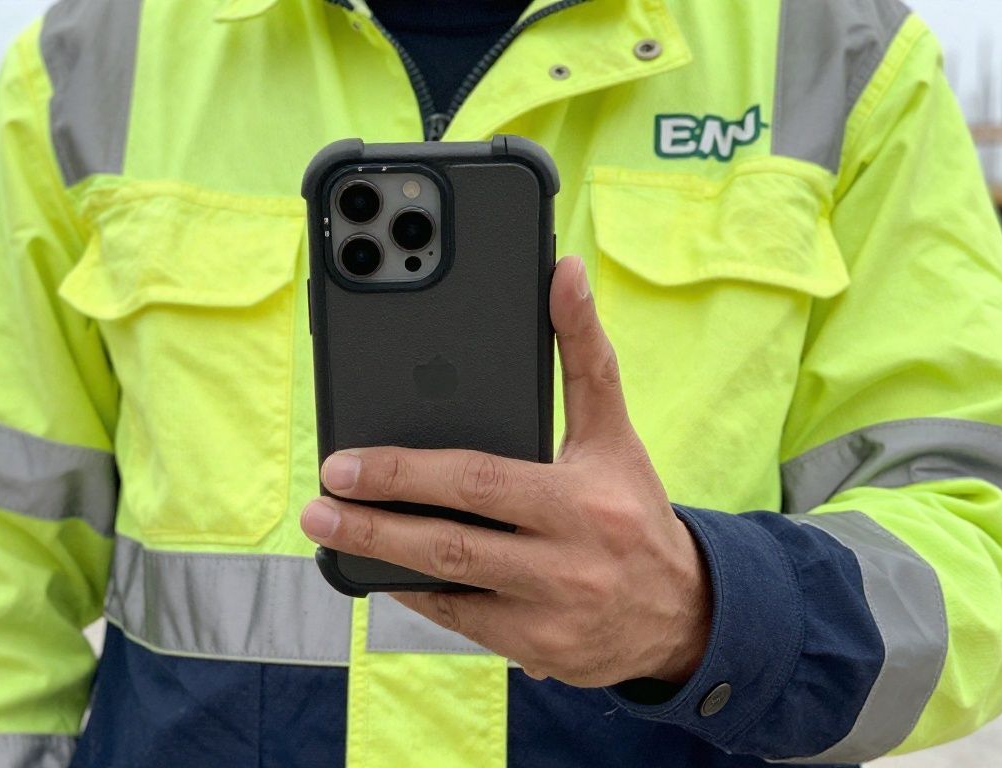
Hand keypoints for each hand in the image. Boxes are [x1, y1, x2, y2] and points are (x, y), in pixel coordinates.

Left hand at [300, 256, 710, 686]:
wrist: (684, 613)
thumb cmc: (632, 509)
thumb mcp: (613, 432)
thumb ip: (583, 352)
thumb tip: (563, 271)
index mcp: (580, 500)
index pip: (477, 481)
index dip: (403, 473)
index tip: (344, 462)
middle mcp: (567, 562)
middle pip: (450, 541)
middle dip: (372, 525)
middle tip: (317, 506)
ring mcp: (550, 614)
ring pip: (447, 584)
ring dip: (380, 561)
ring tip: (331, 536)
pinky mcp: (536, 651)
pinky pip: (459, 622)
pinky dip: (416, 594)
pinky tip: (379, 570)